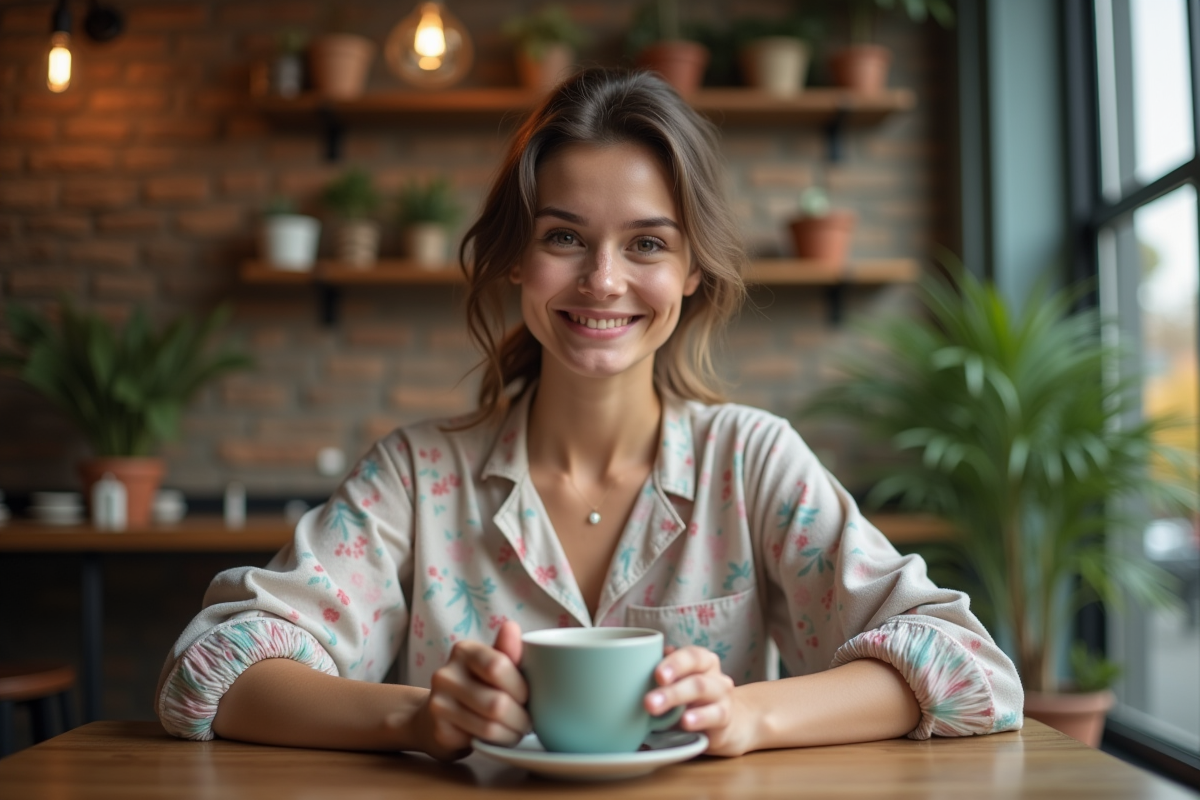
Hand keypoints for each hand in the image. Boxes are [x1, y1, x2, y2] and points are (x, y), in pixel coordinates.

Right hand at [414, 620, 530, 759]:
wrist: (434, 717)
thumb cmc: (475, 686)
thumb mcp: (491, 664)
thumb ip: (506, 650)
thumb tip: (511, 626)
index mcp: (463, 651)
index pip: (498, 666)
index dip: (520, 687)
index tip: (527, 696)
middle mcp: (446, 674)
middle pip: (497, 703)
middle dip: (521, 717)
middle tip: (528, 721)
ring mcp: (439, 704)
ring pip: (490, 727)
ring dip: (512, 734)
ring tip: (517, 731)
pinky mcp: (440, 732)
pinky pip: (479, 741)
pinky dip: (497, 743)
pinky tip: (498, 738)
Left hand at [644, 645, 754, 756]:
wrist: (720, 724)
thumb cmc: (689, 699)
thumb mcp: (675, 685)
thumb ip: (660, 674)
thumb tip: (637, 665)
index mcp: (702, 660)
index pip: (690, 655)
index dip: (673, 663)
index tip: (656, 675)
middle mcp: (715, 674)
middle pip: (695, 673)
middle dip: (669, 687)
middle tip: (647, 700)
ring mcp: (722, 695)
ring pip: (702, 689)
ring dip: (676, 698)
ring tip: (655, 709)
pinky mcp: (725, 717)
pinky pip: (715, 715)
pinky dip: (699, 717)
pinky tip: (685, 722)